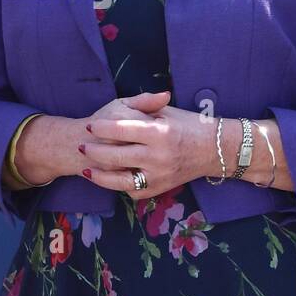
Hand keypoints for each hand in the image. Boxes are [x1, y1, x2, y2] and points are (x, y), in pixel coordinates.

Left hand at [78, 90, 203, 195]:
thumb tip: (119, 106)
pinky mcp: (160, 189)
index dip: (102, 128)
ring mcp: (159, 176)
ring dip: (100, 177)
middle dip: (94, 151)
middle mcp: (158, 156)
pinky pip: (133, 191)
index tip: (91, 126)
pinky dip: (119, 186)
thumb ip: (143, 104)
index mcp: (159, 132)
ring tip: (87, 170)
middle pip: (116, 156)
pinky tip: (108, 179)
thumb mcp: (167, 111)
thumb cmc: (188, 125)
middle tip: (82, 146)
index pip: (121, 130)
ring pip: (120, 181)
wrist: (214, 150)